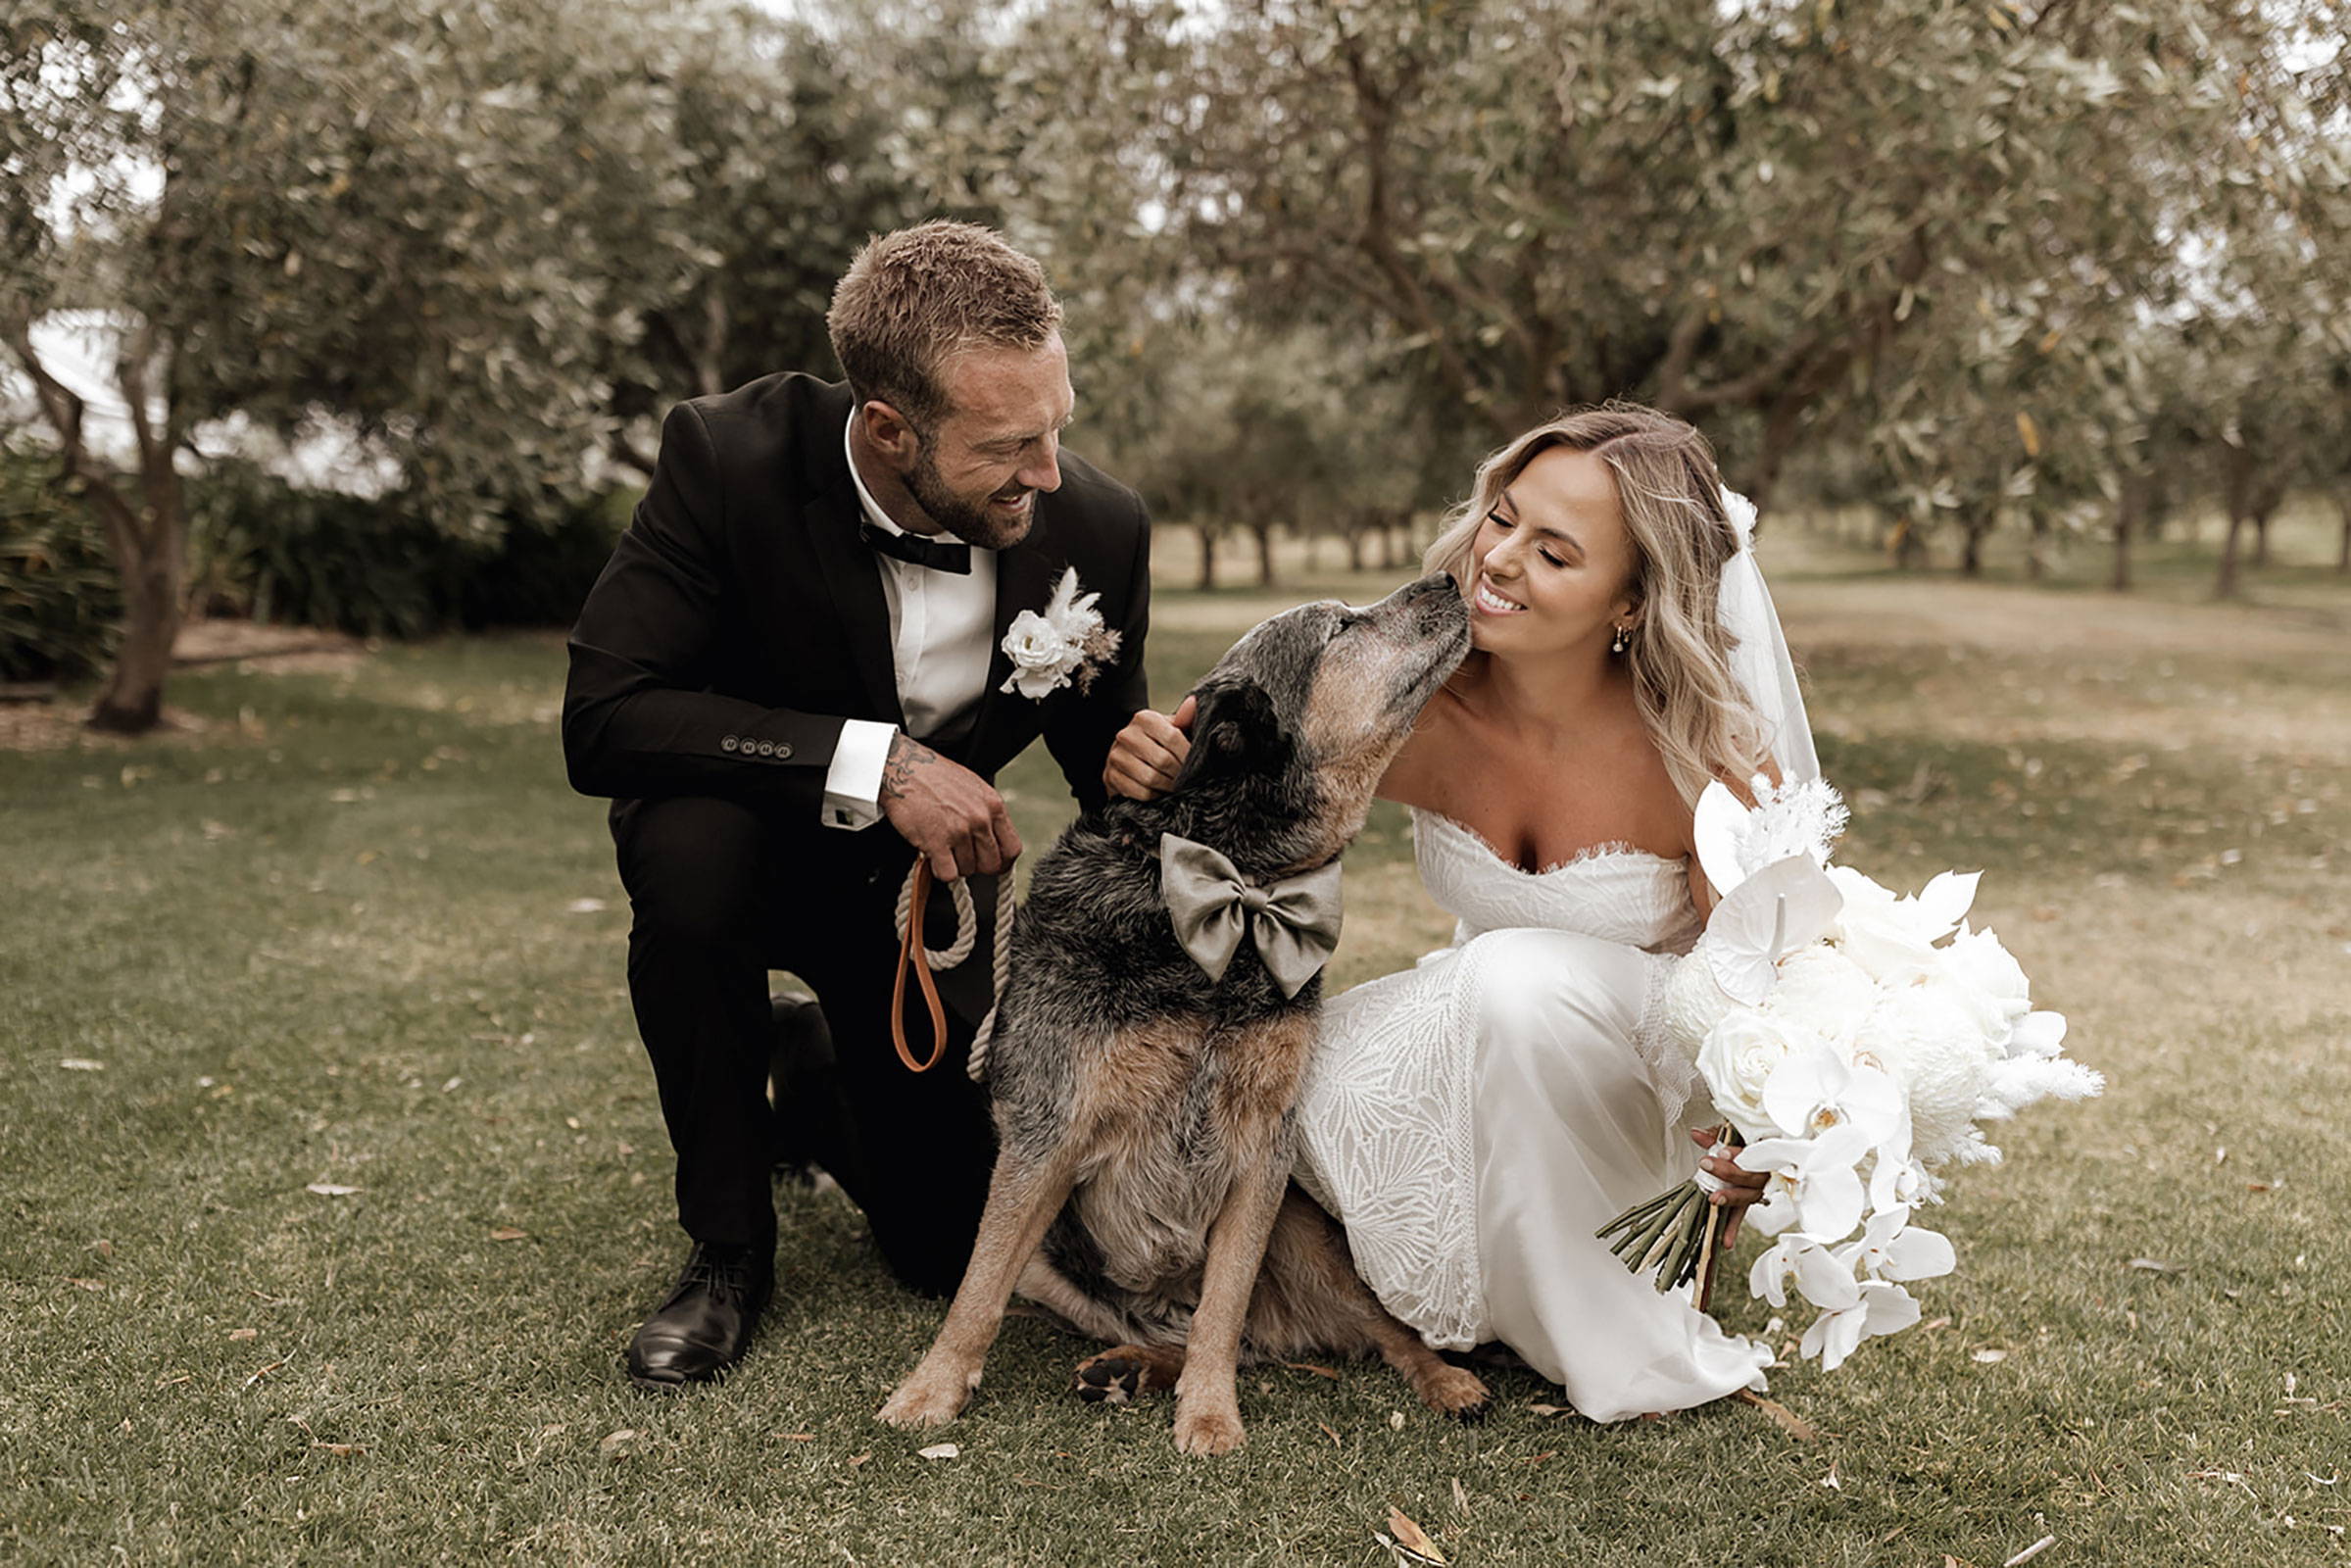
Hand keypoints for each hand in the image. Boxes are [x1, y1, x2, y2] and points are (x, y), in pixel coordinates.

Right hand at [879, 733, 1020, 880]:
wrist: (904, 769)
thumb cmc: (935, 777)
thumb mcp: (973, 788)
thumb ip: (987, 812)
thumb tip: (992, 838)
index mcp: (993, 805)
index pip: (1012, 848)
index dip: (1002, 862)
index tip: (994, 865)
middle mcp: (980, 819)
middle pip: (991, 864)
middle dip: (977, 866)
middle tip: (962, 858)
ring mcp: (959, 831)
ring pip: (968, 870)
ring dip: (955, 865)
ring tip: (943, 849)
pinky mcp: (936, 842)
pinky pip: (947, 874)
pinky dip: (940, 871)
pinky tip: (933, 857)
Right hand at [1103, 694, 1194, 800]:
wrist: (1129, 757)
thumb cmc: (1157, 742)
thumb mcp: (1171, 728)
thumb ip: (1184, 718)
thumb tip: (1193, 702)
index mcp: (1144, 718)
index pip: (1172, 737)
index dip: (1187, 754)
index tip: (1196, 764)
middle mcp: (1126, 734)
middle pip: (1162, 760)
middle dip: (1179, 774)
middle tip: (1188, 780)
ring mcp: (1115, 756)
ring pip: (1150, 778)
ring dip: (1168, 786)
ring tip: (1176, 786)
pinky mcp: (1110, 776)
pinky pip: (1139, 792)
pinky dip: (1154, 795)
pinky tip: (1160, 791)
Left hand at [1690, 1127, 1769, 1247]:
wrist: (1754, 1150)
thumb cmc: (1744, 1141)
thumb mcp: (1730, 1133)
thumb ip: (1715, 1135)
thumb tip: (1697, 1134)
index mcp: (1762, 1152)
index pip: (1755, 1154)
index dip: (1739, 1154)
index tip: (1722, 1152)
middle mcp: (1764, 1172)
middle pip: (1751, 1176)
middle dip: (1729, 1172)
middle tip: (1706, 1165)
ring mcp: (1757, 1188)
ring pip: (1748, 1195)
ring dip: (1731, 1198)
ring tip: (1715, 1199)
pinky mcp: (1748, 1200)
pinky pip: (1742, 1214)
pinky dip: (1733, 1228)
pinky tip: (1725, 1241)